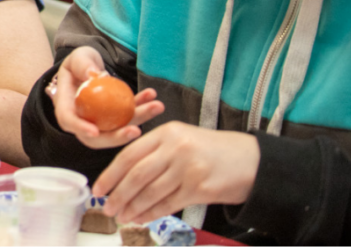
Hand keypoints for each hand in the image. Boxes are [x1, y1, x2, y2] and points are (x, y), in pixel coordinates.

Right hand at [51, 47, 164, 147]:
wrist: (89, 68)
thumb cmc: (79, 63)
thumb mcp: (78, 57)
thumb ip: (83, 64)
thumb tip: (93, 75)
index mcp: (66, 106)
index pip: (69, 121)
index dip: (81, 129)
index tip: (95, 131)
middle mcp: (82, 119)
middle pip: (97, 137)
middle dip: (117, 137)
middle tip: (136, 131)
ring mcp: (100, 121)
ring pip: (118, 129)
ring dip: (139, 120)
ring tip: (156, 106)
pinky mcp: (116, 118)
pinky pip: (129, 116)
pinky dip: (142, 107)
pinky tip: (152, 96)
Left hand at [93, 122, 260, 223]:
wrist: (252, 161)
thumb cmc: (212, 151)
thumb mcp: (182, 139)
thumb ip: (155, 151)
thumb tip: (123, 176)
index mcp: (167, 132)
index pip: (129, 154)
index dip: (110, 174)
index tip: (98, 188)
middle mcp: (175, 148)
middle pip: (136, 175)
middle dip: (118, 194)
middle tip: (106, 207)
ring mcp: (188, 168)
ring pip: (150, 192)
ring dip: (132, 207)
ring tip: (121, 216)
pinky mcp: (200, 188)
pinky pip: (168, 204)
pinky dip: (151, 213)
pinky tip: (141, 218)